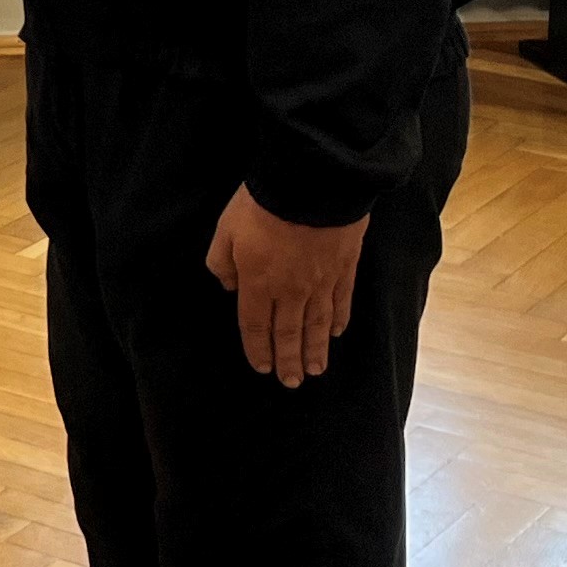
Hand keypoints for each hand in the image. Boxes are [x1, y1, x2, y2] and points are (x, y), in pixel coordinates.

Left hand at [205, 188, 367, 387]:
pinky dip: (338, 321)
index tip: (263, 367)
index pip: (256, 326)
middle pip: (289, 333)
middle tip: (292, 382)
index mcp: (258, 284)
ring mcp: (321, 282)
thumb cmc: (262, 205)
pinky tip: (336, 333)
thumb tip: (229, 287)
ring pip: (317, 325)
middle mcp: (291, 291)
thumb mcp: (226, 230)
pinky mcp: (344, 268)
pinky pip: (341, 302)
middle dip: (289, 360)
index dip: (258, 348)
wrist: (312, 184)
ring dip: (315, 350)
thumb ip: (222, 263)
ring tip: (315, 370)